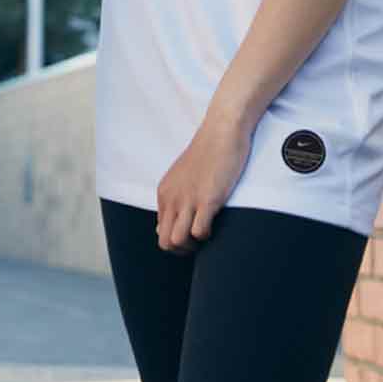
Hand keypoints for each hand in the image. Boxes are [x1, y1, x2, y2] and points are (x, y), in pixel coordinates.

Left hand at [156, 112, 252, 251]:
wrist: (222, 131)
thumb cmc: (207, 155)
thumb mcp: (182, 177)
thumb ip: (174, 199)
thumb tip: (165, 226)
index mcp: (164, 193)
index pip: (160, 232)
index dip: (177, 240)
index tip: (192, 233)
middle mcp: (171, 197)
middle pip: (165, 242)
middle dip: (183, 250)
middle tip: (200, 241)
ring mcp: (188, 199)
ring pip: (176, 241)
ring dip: (193, 246)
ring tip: (207, 234)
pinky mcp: (207, 199)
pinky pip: (199, 233)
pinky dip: (208, 236)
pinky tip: (215, 222)